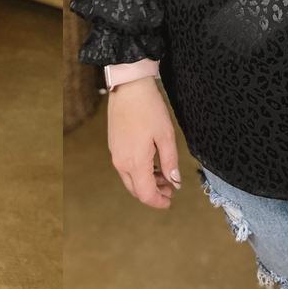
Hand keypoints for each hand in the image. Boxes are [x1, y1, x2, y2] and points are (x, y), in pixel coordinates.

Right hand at [107, 76, 181, 208]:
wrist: (128, 86)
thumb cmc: (149, 109)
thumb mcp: (166, 136)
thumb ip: (171, 163)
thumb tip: (175, 183)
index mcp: (135, 162)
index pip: (146, 194)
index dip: (159, 202)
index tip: (170, 200)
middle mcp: (121, 162)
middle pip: (136, 189)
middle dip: (153, 193)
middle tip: (170, 188)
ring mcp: (115, 153)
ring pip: (130, 178)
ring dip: (146, 181)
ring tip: (163, 173)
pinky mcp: (113, 144)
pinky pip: (125, 166)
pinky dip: (138, 171)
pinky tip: (151, 161)